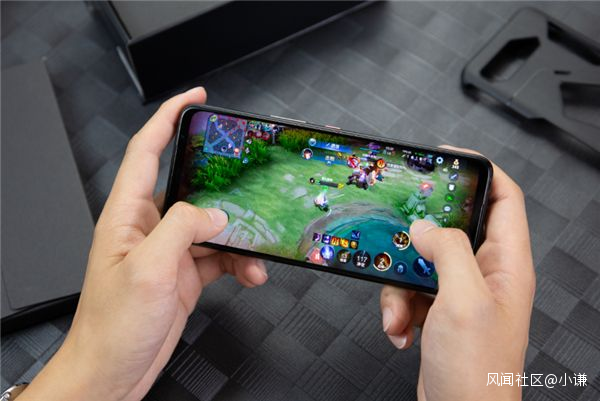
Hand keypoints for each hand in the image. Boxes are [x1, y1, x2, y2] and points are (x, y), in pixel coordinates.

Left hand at [20, 88, 267, 400]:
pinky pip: (220, 254)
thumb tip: (215, 213)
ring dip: (239, 235)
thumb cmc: (112, 326)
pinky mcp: (186, 273)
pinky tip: (250, 273)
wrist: (113, 372)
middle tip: (249, 174)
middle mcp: (149, 227)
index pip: (147, 150)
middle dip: (222, 182)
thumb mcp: (147, 269)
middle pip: (191, 185)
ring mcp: (170, 250)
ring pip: (213, 224)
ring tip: (255, 249)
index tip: (195, 98)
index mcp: (127, 214)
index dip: (170, 116)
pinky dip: (240, 261)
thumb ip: (183, 229)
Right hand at [380, 146, 534, 400]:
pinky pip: (411, 290)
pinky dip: (397, 306)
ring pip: (423, 261)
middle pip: (453, 227)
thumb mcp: (462, 300)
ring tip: (400, 309)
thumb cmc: (476, 369)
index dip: (481, 172)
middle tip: (401, 227)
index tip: (449, 158)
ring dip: (400, 283)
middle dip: (421, 232)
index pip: (505, 199)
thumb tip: (425, 227)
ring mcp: (460, 293)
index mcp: (507, 264)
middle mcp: (486, 275)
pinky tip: (399, 327)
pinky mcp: (438, 310)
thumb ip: (447, 251)